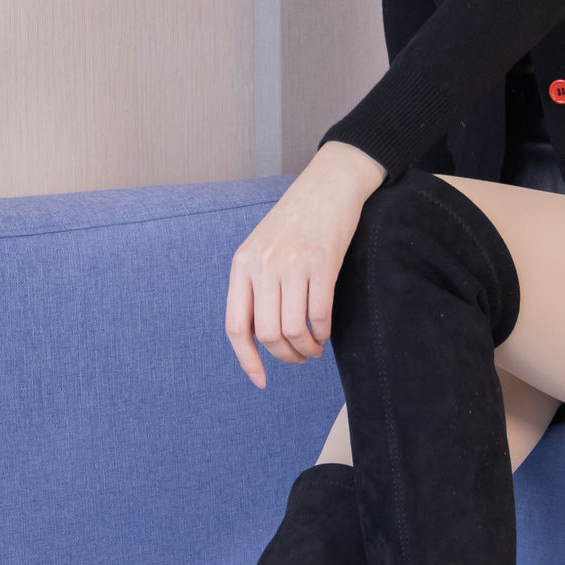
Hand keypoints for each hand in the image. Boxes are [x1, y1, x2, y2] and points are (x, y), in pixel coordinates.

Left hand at [225, 141, 386, 387]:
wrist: (328, 185)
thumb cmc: (295, 221)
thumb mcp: (262, 248)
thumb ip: (254, 285)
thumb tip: (258, 335)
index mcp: (242, 264)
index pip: (236, 326)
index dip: (247, 359)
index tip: (260, 379)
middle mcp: (263, 265)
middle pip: (268, 334)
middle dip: (285, 356)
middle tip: (298, 357)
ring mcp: (292, 264)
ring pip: (294, 330)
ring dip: (306, 349)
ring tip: (313, 348)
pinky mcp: (322, 263)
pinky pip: (319, 315)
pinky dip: (323, 332)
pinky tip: (325, 332)